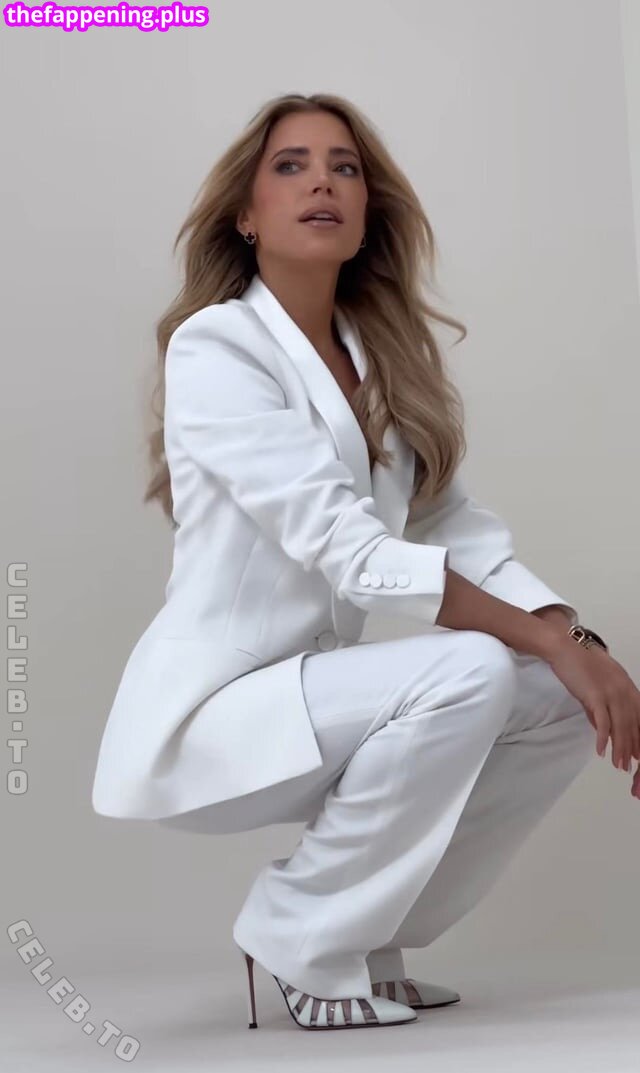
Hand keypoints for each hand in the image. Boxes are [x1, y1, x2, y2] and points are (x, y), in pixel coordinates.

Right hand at [545, 635, 639, 772]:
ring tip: (618, 765)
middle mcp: (624, 691)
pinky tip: (600, 751)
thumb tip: (601, 728)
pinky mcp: (596, 695)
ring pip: (620, 727)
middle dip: (632, 748)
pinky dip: (602, 739)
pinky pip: (602, 722)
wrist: (565, 649)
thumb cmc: (580, 665)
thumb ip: (602, 707)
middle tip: (629, 767)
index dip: (639, 737)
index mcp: (628, 687)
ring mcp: (611, 693)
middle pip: (632, 725)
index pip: (639, 717)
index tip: (638, 755)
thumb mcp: (598, 686)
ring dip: (619, 748)